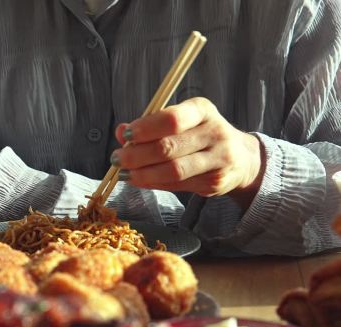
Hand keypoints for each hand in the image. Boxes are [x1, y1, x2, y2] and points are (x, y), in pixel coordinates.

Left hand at [110, 97, 264, 207]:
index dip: (145, 128)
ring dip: (143, 174)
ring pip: (173, 170)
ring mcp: (218, 159)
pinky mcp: (215, 182)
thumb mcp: (180, 121)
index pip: (172, 119)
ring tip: (124, 173)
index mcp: (202, 110)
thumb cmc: (199, 135)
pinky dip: (154, 183)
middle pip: (168, 147)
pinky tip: (140, 180)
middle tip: (117, 159)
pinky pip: (178, 185)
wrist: (241, 158)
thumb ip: (150, 125)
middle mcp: (214, 132)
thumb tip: (121, 130)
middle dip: (136, 155)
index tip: (126, 134)